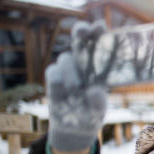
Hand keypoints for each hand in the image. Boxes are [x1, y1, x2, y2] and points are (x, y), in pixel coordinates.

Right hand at [45, 21, 107, 152]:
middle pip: (79, 39)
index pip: (99, 44)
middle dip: (81, 31)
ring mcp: (67, 69)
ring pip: (66, 58)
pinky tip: (64, 90)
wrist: (74, 127)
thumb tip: (94, 91)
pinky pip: (53, 72)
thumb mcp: (98, 110)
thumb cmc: (91, 113)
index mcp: (99, 66)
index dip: (98, 33)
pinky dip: (58, 79)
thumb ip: (98, 102)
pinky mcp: (53, 78)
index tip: (100, 26)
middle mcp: (83, 63)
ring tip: (76, 89)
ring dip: (71, 70)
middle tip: (83, 30)